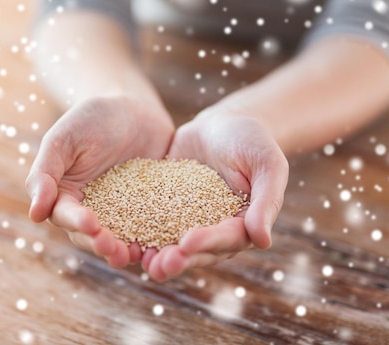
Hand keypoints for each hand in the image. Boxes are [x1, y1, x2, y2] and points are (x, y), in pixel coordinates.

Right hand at [25, 95, 173, 267]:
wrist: (132, 107)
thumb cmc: (91, 118)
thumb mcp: (64, 138)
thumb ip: (46, 172)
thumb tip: (34, 214)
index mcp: (66, 196)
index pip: (67, 216)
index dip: (77, 223)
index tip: (91, 225)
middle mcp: (92, 210)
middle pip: (93, 236)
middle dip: (103, 244)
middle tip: (115, 250)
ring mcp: (122, 212)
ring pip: (122, 238)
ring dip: (127, 251)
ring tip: (137, 257)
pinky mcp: (149, 209)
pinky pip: (152, 227)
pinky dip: (156, 239)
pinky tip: (165, 245)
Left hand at [141, 110, 288, 280]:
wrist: (223, 124)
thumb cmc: (253, 141)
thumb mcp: (267, 163)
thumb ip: (266, 200)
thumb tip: (263, 240)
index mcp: (242, 225)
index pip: (226, 239)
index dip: (207, 242)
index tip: (188, 242)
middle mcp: (214, 230)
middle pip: (197, 252)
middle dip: (178, 259)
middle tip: (158, 265)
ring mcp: (188, 222)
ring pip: (172, 245)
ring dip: (157, 255)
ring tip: (139, 260)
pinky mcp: (166, 209)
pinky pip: (152, 223)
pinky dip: (139, 232)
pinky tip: (121, 236)